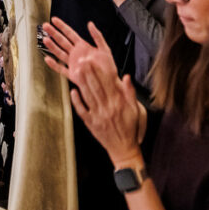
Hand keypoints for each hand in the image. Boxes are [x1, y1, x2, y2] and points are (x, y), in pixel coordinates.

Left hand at [41, 18, 142, 162]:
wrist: (124, 150)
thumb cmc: (130, 129)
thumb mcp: (135, 110)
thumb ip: (130, 93)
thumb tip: (126, 77)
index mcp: (118, 103)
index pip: (107, 83)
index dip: (100, 70)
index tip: (94, 60)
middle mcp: (107, 108)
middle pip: (96, 87)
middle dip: (88, 73)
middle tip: (81, 60)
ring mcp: (97, 116)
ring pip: (88, 96)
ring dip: (81, 83)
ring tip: (76, 70)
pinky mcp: (91, 124)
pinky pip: (82, 111)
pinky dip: (77, 101)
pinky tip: (72, 91)